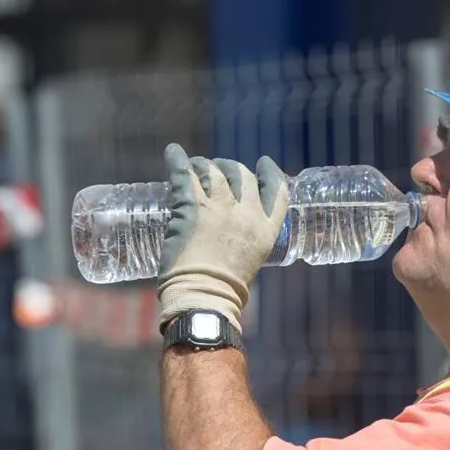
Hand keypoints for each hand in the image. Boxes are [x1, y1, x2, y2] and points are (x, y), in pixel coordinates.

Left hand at [157, 144, 288, 332]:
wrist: (205, 296)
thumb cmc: (226, 289)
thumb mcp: (251, 260)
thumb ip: (247, 241)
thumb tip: (233, 234)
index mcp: (265, 230)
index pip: (277, 191)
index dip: (271, 173)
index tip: (263, 163)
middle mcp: (246, 214)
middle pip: (243, 176)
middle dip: (231, 167)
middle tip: (218, 168)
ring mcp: (219, 208)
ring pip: (214, 171)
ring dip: (204, 165)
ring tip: (195, 165)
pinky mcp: (191, 207)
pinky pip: (184, 175)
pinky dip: (177, 160)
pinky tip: (173, 153)